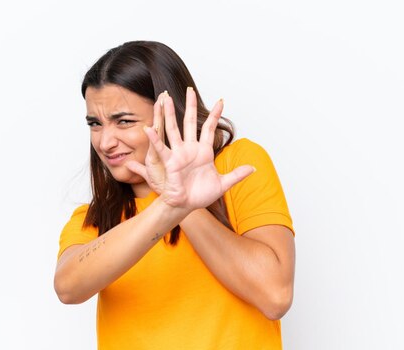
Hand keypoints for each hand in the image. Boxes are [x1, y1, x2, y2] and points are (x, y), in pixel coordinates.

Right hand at [125, 87, 254, 209]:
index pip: (209, 128)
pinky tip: (150, 128)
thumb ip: (237, 174)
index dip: (215, 114)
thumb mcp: (223, 184)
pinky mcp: (170, 162)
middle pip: (189, 122)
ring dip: (170, 115)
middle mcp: (190, 149)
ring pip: (174, 129)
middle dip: (190, 105)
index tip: (221, 101)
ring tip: (166, 99)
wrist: (187, 206)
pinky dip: (155, 139)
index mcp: (204, 151)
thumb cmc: (201, 195)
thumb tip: (253, 168)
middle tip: (189, 89)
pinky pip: (162, 149)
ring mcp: (179, 154)